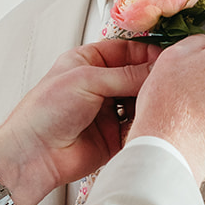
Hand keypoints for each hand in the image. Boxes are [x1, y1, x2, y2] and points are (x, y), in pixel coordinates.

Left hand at [0, 38, 159, 204]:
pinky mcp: (116, 136)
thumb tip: (157, 69)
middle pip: (138, 75)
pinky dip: (147, 123)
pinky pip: (139, 126)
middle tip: (170, 82)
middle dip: (153, 79)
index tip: (168, 60)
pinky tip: (151, 121)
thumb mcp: (86, 80)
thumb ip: (124, 74)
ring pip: (142, 101)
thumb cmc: (44, 112)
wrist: (35, 155)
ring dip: (151, 101)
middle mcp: (100, 85)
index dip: (148, 54)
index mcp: (88, 62)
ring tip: (161, 102)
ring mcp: (109, 111)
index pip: (127, 50)